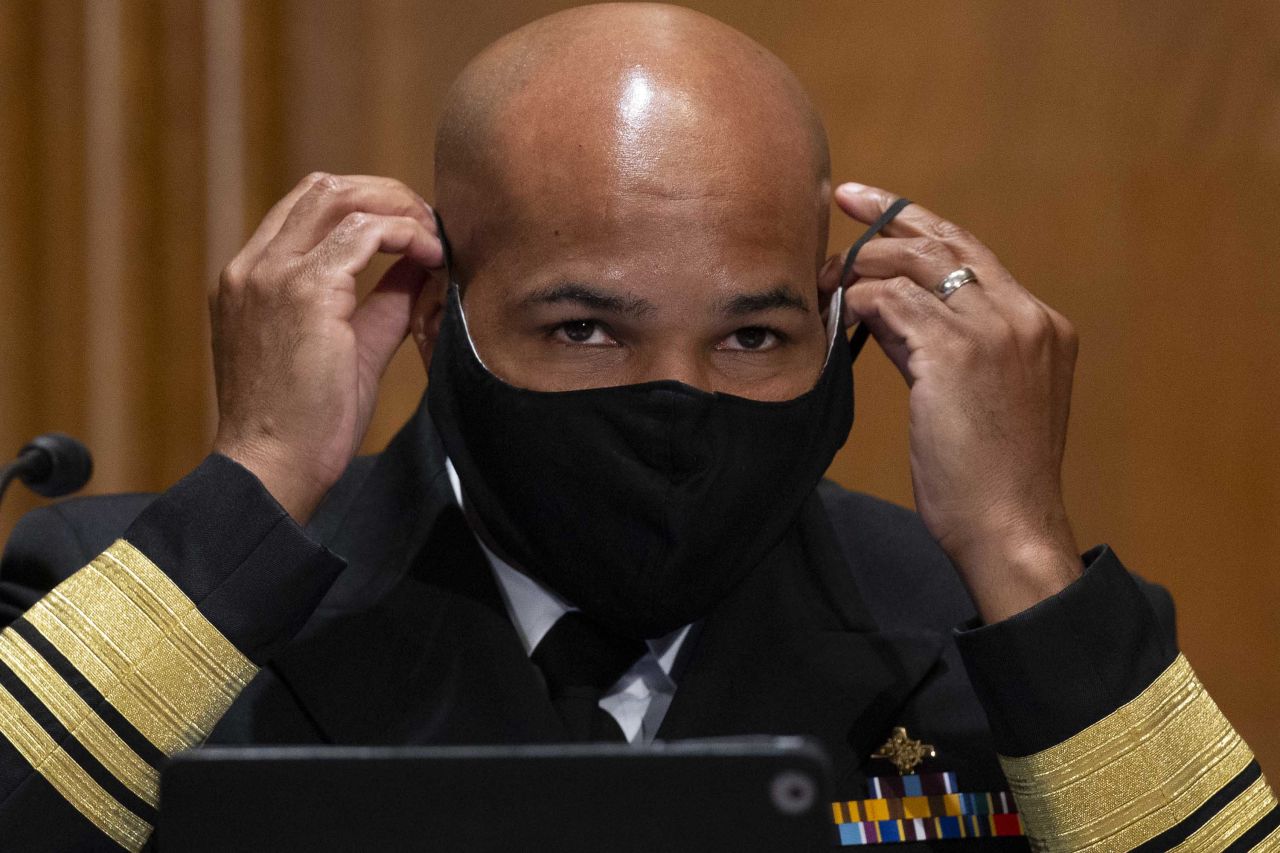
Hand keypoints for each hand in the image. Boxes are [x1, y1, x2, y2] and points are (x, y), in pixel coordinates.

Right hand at [211, 173, 445, 522]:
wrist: (273, 467)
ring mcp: (272, 275)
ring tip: (434, 240)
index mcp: (251, 280)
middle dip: (386, 194)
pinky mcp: (303, 292)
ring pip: (340, 197)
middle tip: (429, 223)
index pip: (307, 210)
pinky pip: (364, 232)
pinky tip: (432, 257)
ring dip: (398, 209)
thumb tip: (419, 265)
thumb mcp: (350, 347)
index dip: (367, 207)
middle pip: (322, 188)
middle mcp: (253, 267)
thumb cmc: (306, 424)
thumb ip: (380, 301)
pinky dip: (404, 234)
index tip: (412, 230)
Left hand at [827, 183, 1081, 622]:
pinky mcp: (958, 354)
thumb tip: (888, 311)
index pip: (974, 254)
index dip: (922, 223)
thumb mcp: (979, 398)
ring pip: (915, 264)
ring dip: (860, 266)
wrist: (1009, 526)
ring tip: (824, 278)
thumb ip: (944, 347)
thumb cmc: (990, 477)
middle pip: (946, 242)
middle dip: (888, 215)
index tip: (878, 203)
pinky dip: (859, 301)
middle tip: (842, 202)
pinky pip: (892, 303)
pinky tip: (838, 311)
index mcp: (1042, 326)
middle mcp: (1027, 317)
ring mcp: (998, 331)